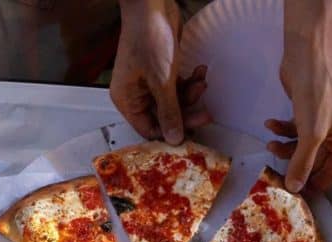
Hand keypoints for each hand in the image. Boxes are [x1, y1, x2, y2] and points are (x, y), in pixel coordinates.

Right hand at [111, 0, 210, 143]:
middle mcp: (135, 94)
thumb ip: (170, 112)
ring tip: (200, 83)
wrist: (153, 5)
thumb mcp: (162, 80)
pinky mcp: (161, 73)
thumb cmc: (147, 36)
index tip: (190, 132)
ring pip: (174, 103)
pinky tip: (198, 73)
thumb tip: (174, 138)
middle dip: (186, 112)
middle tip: (205, 113)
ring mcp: (148, 84)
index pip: (148, 129)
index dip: (169, 133)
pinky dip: (189, 82)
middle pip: (164, 117)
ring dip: (190, 95)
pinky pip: (177, 88)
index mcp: (126, 100)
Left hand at [267, 1, 331, 192]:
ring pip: (302, 147)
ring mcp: (325, 123)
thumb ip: (302, 163)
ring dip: (284, 147)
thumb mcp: (311, 134)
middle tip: (272, 175)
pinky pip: (296, 131)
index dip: (312, 185)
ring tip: (269, 144)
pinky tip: (270, 125)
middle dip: (293, 165)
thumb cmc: (318, 92)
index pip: (331, 174)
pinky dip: (282, 130)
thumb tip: (294, 189)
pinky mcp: (310, 112)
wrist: (308, 53)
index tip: (292, 197)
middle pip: (314, 162)